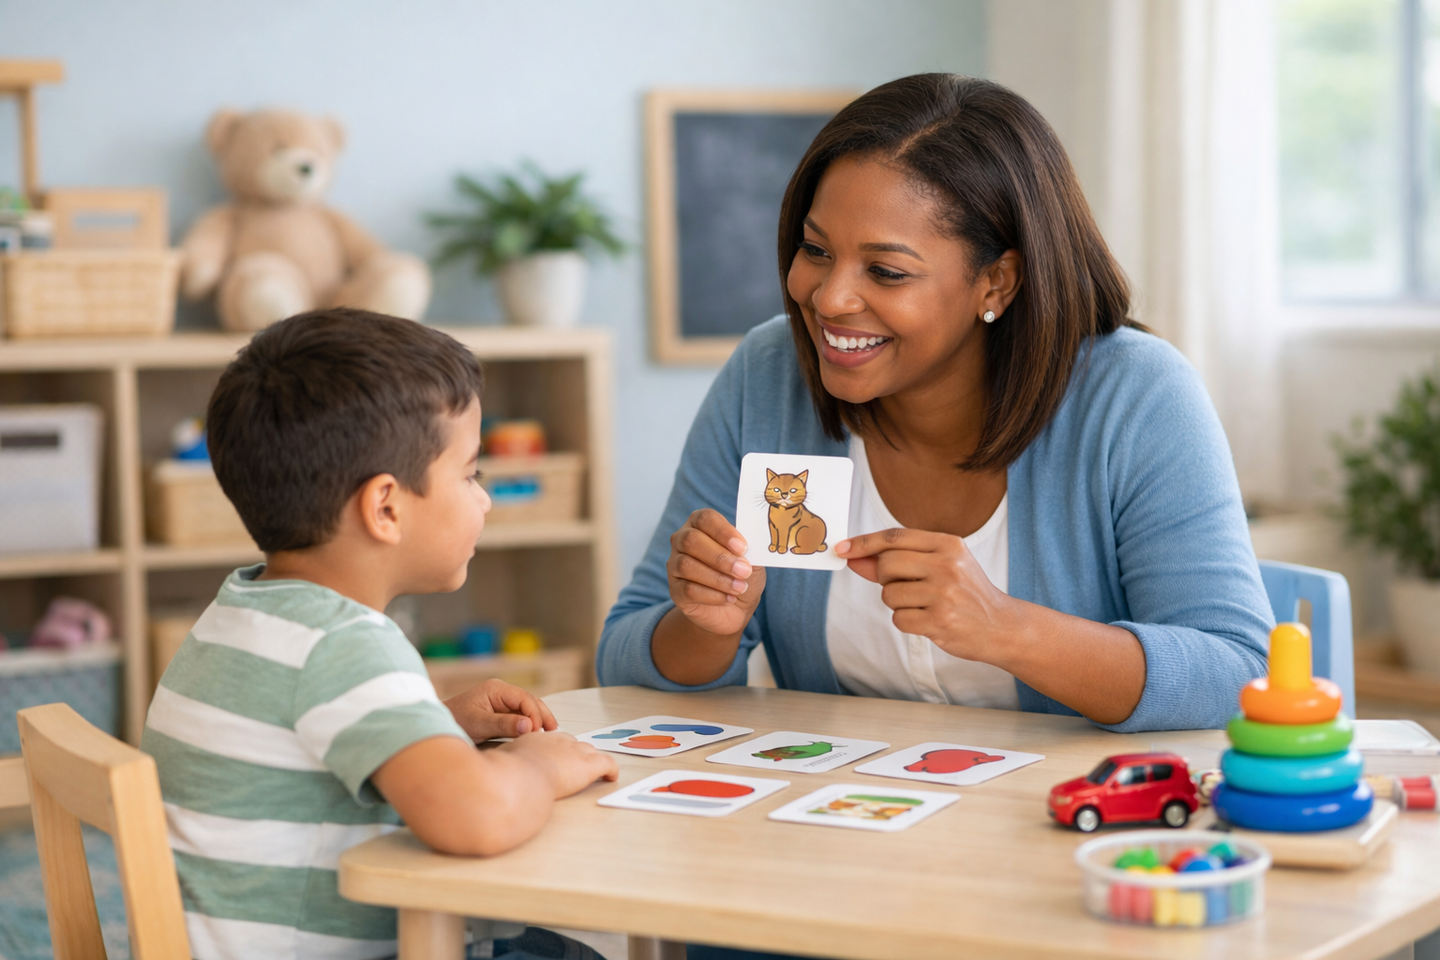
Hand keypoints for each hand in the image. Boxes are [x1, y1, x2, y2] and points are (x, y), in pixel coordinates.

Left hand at [444, 678, 557, 741]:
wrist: (435, 726)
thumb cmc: (454, 721)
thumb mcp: (478, 724)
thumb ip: (503, 724)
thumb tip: (528, 725)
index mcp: (496, 689)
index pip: (524, 698)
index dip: (534, 713)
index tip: (537, 731)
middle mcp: (501, 692)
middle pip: (530, 701)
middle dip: (542, 715)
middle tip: (553, 731)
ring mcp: (501, 702)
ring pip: (527, 708)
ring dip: (538, 719)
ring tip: (549, 734)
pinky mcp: (500, 712)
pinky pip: (519, 716)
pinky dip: (529, 723)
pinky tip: (535, 733)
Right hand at [500, 731, 618, 797]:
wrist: (519, 777)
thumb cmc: (505, 773)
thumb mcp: (500, 763)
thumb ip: (501, 764)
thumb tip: (489, 771)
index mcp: (538, 740)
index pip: (553, 741)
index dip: (556, 751)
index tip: (555, 759)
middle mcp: (559, 741)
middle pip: (573, 744)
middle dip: (575, 754)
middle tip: (575, 766)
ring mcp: (576, 751)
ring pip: (590, 752)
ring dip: (592, 761)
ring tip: (595, 770)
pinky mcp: (589, 765)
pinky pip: (608, 764)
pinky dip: (611, 770)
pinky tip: (612, 777)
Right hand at [666, 508, 765, 637]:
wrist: (735, 607)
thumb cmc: (741, 575)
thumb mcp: (752, 560)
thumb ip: (751, 550)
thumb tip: (750, 547)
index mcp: (701, 524)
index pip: (705, 518)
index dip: (723, 531)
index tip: (742, 548)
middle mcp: (682, 540)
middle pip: (691, 540)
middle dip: (720, 557)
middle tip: (744, 570)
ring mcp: (675, 565)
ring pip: (687, 566)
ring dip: (718, 578)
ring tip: (739, 587)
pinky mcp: (675, 590)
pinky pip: (687, 590)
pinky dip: (712, 595)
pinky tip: (729, 598)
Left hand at [836, 528, 1014, 662]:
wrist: (1000, 626)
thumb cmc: (964, 592)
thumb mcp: (938, 567)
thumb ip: (895, 561)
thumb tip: (853, 558)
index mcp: (948, 544)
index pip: (895, 537)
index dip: (864, 543)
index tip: (842, 549)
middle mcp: (947, 565)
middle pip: (887, 564)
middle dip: (885, 578)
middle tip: (905, 586)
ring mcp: (944, 594)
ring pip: (889, 594)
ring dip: (897, 603)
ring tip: (924, 604)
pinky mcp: (940, 621)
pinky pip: (899, 618)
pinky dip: (906, 621)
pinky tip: (928, 620)